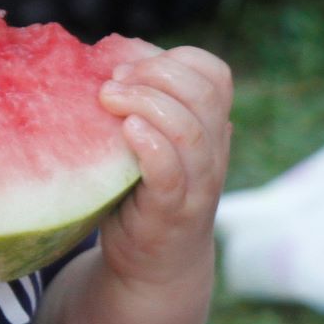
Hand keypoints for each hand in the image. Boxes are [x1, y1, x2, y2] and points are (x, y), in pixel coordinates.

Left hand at [95, 46, 231, 288]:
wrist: (154, 269)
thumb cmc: (142, 195)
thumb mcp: (152, 142)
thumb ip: (145, 104)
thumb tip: (115, 54)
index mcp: (211, 128)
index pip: (215, 74)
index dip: (174, 59)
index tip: (128, 66)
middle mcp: (213, 153)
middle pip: (203, 93)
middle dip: (154, 75)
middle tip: (113, 83)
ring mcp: (197, 185)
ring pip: (189, 129)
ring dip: (146, 103)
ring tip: (108, 100)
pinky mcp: (172, 214)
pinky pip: (170, 172)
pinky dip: (149, 144)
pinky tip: (125, 131)